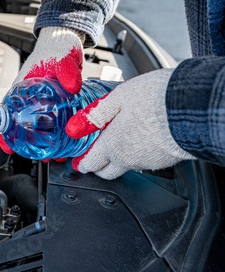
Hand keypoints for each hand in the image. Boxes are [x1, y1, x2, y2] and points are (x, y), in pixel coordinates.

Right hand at [0, 26, 84, 160]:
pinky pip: (52, 124)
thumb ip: (67, 71)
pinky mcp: (53, 105)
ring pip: (38, 128)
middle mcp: (27, 99)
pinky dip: (57, 134)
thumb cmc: (57, 47)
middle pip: (22, 127)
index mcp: (21, 90)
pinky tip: (68, 141)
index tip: (9, 147)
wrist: (67, 41)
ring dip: (46, 142)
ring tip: (60, 153)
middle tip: (46, 154)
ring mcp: (40, 103)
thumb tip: (72, 86)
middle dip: (31, 144)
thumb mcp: (62, 58)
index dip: (5, 133)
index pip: (6, 115)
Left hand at [65, 68, 194, 179]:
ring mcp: (149, 163)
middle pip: (107, 172)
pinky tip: (142, 139)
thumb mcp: (118, 98)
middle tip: (93, 159)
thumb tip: (76, 127)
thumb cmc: (157, 99)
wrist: (195, 107)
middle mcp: (129, 159)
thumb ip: (96, 114)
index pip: (91, 164)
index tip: (79, 162)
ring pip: (128, 167)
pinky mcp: (166, 160)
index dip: (82, 164)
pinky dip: (139, 154)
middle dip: (98, 167)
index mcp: (112, 146)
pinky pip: (146, 162)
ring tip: (119, 143)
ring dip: (119, 159)